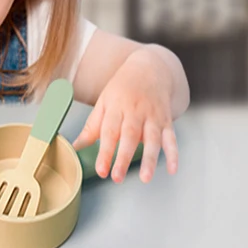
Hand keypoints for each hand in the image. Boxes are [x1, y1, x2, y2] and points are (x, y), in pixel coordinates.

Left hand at [72, 48, 178, 183]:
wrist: (150, 68)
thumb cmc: (122, 89)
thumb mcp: (104, 103)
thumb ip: (91, 127)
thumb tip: (74, 147)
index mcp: (117, 108)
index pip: (109, 133)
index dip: (105, 153)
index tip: (101, 170)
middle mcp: (136, 112)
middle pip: (130, 137)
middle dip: (124, 158)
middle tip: (117, 177)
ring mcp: (153, 116)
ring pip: (153, 140)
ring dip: (150, 160)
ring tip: (145, 178)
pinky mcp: (167, 120)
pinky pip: (172, 138)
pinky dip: (173, 154)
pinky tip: (172, 169)